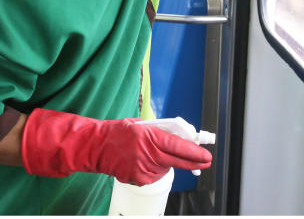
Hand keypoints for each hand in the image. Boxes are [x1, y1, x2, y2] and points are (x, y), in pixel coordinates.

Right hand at [20, 109, 212, 185]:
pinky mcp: (139, 179)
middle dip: (194, 161)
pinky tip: (143, 161)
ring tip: (150, 152)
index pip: (178, 146)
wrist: (98, 146)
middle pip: (178, 161)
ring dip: (166, 162)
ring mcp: (144, 170)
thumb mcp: (142, 125)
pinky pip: (155, 175)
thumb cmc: (118, 132)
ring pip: (166, 168)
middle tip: (205, 161)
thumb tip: (178, 137)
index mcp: (150, 137)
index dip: (194, 152)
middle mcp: (149, 155)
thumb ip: (160, 132)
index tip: (206, 155)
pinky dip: (155, 169)